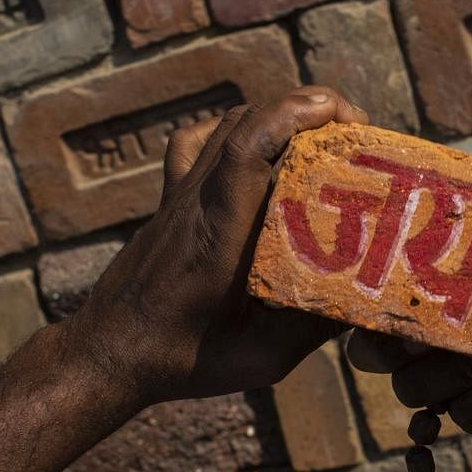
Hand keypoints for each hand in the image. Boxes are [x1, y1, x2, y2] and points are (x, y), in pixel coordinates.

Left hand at [64, 86, 368, 408]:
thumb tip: (363, 300)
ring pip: (225, 126)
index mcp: (220, 233)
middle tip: (353, 134)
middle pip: (244, 122)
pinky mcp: (169, 201)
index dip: (294, 116)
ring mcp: (179, 196)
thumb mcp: (261, 359)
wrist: (108, 354)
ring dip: (277, 119)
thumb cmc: (183, 360)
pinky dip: (233, 130)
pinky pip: (194, 145)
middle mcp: (197, 201)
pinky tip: (259, 146)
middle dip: (305, 111)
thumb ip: (312, 327)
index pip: (245, 148)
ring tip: (321, 140)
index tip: (344, 116)